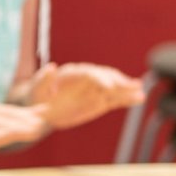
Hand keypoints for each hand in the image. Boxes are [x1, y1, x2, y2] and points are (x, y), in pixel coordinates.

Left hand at [28, 63, 144, 129]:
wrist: (40, 108)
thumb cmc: (36, 96)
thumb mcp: (36, 88)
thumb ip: (43, 78)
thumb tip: (52, 67)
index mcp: (73, 73)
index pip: (90, 73)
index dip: (100, 78)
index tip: (107, 86)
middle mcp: (87, 79)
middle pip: (106, 77)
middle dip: (117, 82)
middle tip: (129, 87)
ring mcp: (95, 90)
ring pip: (114, 87)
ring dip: (127, 89)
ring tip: (140, 91)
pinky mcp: (99, 101)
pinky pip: (115, 99)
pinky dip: (126, 99)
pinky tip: (139, 98)